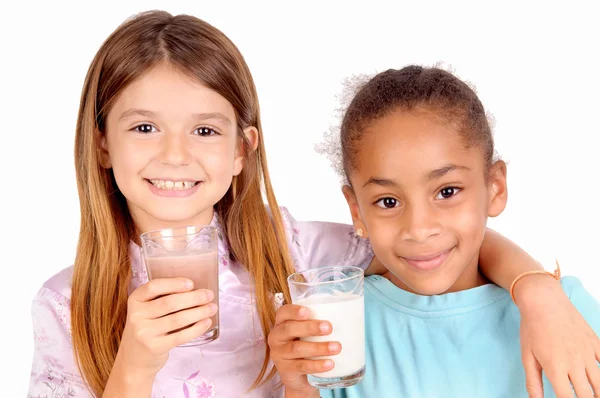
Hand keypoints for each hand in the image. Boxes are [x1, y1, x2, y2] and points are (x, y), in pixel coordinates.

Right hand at [115, 278, 217, 379]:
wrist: (134, 359)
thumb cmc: (148, 327)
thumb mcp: (147, 310)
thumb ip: (162, 298)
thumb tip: (196, 289)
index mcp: (135, 300)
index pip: (153, 287)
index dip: (174, 284)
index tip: (191, 283)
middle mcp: (136, 316)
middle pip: (169, 303)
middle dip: (194, 298)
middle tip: (209, 295)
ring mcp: (144, 333)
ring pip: (177, 319)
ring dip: (199, 312)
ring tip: (212, 308)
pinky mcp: (154, 347)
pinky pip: (180, 336)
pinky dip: (197, 328)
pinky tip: (207, 322)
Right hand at [268, 304, 340, 397]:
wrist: (298, 377)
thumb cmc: (304, 347)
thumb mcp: (305, 334)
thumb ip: (315, 322)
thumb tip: (345, 314)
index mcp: (281, 324)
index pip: (282, 312)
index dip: (293, 311)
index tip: (308, 311)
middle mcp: (276, 338)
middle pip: (289, 329)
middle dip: (310, 327)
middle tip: (329, 328)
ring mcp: (279, 355)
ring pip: (296, 348)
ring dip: (318, 347)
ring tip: (336, 347)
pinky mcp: (286, 370)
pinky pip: (301, 367)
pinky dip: (317, 365)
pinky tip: (330, 363)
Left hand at [515, 275, 599, 397]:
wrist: (543, 301)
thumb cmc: (532, 328)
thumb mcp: (527, 356)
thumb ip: (533, 382)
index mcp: (555, 367)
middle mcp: (574, 362)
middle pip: (588, 395)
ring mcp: (587, 352)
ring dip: (598, 393)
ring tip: (593, 395)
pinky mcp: (595, 343)